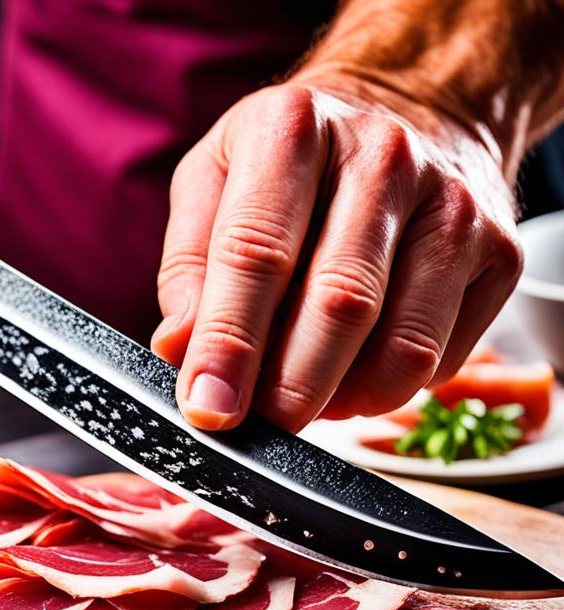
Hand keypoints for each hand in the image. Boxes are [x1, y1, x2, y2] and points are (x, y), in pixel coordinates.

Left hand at [151, 78, 521, 432]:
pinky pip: (441, 358)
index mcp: (292, 129)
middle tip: (258, 428)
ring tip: (304, 401)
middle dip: (290, 388)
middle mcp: (384, 156)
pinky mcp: (499, 252)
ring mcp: (453, 204)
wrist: (410, 109)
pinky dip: (388, 390)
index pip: (256, 252)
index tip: (209, 407)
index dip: (229, 343)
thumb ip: (188, 265)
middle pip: (340, 304)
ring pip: (402, 345)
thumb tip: (180, 350)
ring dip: (344, 400)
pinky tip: (354, 371)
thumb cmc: (290, 158)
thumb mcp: (213, 179)